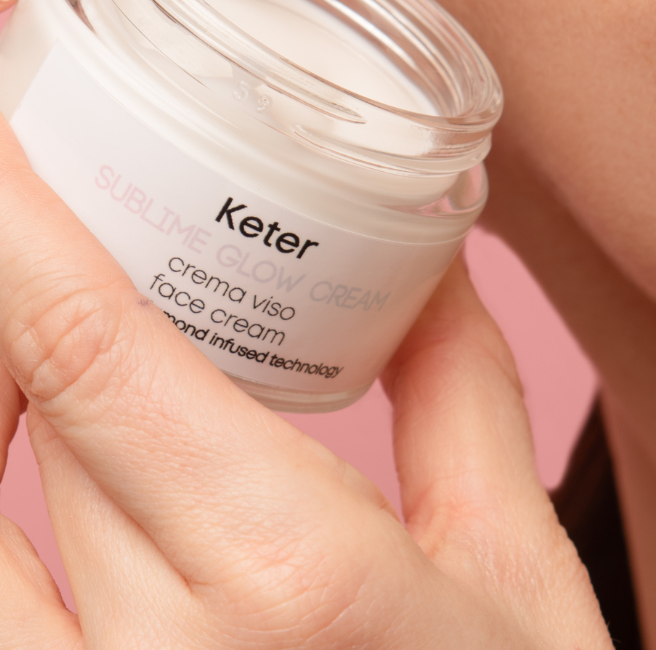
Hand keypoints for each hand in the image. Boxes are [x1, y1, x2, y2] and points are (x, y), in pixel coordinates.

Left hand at [0, 114, 612, 648]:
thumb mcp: (514, 569)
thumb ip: (464, 395)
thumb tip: (431, 258)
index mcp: (290, 577)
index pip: (88, 352)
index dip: (17, 221)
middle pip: (25, 406)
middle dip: (15, 277)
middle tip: (34, 170)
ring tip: (32, 278)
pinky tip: (29, 418)